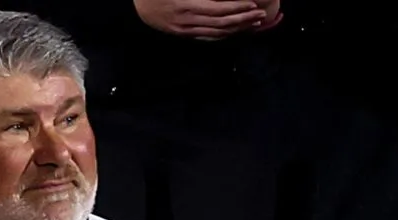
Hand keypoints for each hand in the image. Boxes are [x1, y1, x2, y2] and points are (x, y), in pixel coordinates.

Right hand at [134, 0, 267, 38]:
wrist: (137, 5)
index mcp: (186, 5)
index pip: (218, 9)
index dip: (237, 8)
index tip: (252, 4)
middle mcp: (186, 20)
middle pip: (221, 23)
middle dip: (242, 20)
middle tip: (259, 16)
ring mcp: (184, 29)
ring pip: (216, 33)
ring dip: (236, 29)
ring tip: (252, 24)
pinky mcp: (182, 34)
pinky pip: (206, 37)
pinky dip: (222, 35)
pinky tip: (233, 31)